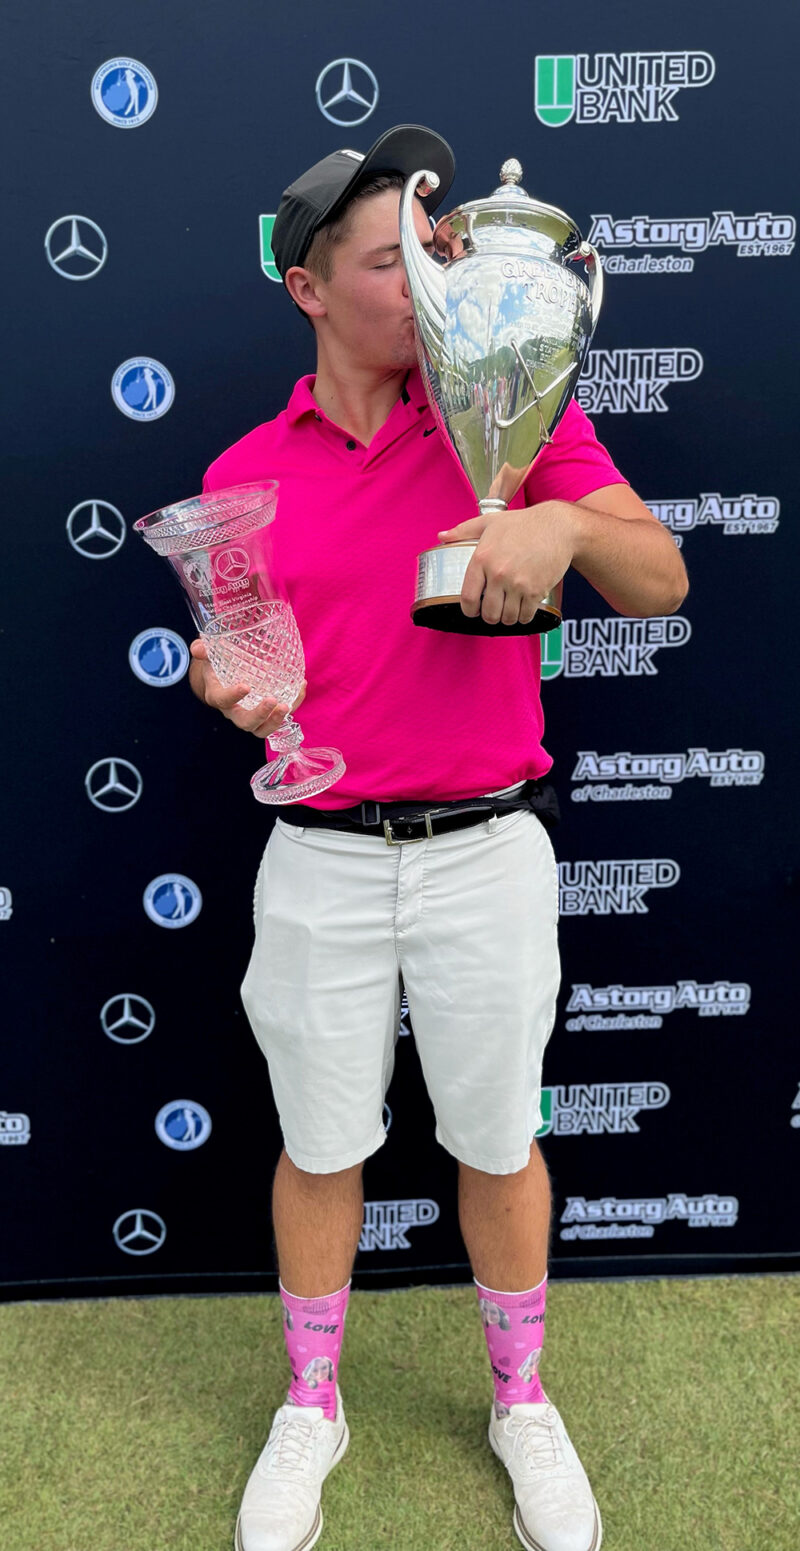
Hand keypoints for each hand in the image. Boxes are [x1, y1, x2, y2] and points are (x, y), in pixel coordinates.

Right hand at [188, 639, 306, 738]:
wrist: (228, 676)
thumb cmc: (218, 665)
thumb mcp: (210, 656)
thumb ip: (203, 650)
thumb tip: (199, 648)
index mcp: (218, 696)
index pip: (222, 701)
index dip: (233, 697)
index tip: (245, 686)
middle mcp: (235, 711)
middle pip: (246, 723)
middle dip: (259, 715)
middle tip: (273, 700)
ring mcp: (252, 715)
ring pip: (263, 729)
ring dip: (276, 721)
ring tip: (287, 705)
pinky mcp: (268, 714)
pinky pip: (280, 717)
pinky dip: (294, 703)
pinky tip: (301, 686)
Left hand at [438, 502, 575, 625]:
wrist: (558, 526)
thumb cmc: (522, 523)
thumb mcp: (489, 521)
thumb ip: (463, 530)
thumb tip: (441, 537)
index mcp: (482, 558)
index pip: (468, 598)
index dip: (469, 611)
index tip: (473, 612)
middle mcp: (498, 573)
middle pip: (488, 613)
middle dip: (490, 617)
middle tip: (494, 612)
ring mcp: (518, 584)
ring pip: (507, 618)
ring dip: (508, 618)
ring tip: (509, 610)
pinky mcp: (536, 590)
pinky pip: (526, 616)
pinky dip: (524, 617)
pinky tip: (524, 609)